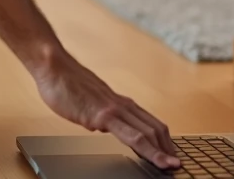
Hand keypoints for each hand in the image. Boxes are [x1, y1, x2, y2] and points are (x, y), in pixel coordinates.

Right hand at [32, 49, 180, 170]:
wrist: (54, 67)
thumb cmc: (67, 83)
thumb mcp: (89, 102)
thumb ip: (99, 113)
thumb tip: (100, 124)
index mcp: (120, 103)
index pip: (150, 123)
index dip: (164, 140)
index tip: (171, 154)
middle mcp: (122, 105)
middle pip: (155, 128)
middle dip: (169, 148)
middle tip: (178, 165)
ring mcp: (114, 110)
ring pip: (147, 133)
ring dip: (163, 151)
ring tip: (173, 166)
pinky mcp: (103, 115)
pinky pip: (130, 135)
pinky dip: (146, 148)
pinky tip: (153, 159)